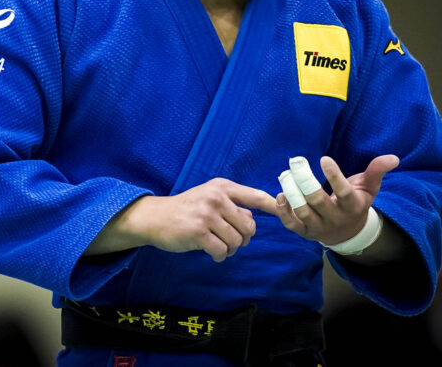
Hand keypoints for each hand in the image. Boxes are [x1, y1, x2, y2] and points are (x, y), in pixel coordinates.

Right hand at [88, 178, 277, 261]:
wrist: (155, 218)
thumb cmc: (185, 209)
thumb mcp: (208, 197)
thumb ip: (231, 205)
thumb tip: (252, 221)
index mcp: (222, 187)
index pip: (255, 196)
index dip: (273, 206)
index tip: (286, 211)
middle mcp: (216, 197)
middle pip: (249, 226)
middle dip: (243, 239)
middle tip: (230, 241)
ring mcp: (207, 214)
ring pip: (236, 241)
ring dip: (230, 249)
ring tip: (218, 246)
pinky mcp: (199, 232)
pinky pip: (222, 251)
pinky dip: (219, 256)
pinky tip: (211, 253)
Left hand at [276, 154, 398, 245]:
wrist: (348, 234)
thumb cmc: (356, 202)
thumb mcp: (369, 188)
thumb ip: (377, 171)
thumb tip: (393, 157)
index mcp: (352, 206)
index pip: (344, 192)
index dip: (334, 176)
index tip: (324, 158)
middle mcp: (335, 218)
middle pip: (317, 201)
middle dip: (305, 181)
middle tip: (295, 162)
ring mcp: (318, 227)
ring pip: (302, 212)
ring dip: (291, 193)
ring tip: (285, 175)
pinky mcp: (304, 232)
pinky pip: (291, 224)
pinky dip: (283, 211)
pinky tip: (279, 194)